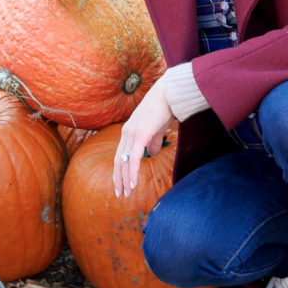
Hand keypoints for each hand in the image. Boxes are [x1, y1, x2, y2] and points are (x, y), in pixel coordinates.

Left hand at [113, 78, 171, 197]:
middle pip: (119, 161)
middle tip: (121, 194)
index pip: (120, 155)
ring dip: (125, 179)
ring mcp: (132, 134)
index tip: (120, 184)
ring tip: (127, 193)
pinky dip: (133, 172)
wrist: (167, 93)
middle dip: (119, 179)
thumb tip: (152, 155)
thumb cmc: (164, 109)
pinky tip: (133, 183)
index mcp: (128, 132)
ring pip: (125, 162)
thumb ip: (153, 142)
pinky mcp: (140, 135)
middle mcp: (126, 133)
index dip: (120, 170)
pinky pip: (135, 158)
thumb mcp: (156, 129)